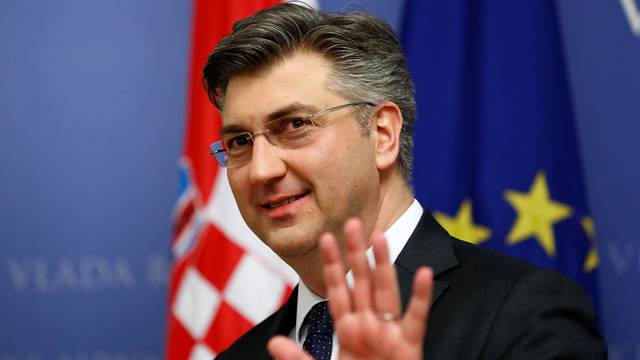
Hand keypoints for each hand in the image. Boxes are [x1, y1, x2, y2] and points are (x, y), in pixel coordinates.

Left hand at [268, 218, 433, 359]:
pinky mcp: (410, 346)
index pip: (337, 289)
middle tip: (352, 222)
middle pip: (361, 282)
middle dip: (356, 254)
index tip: (325, 238)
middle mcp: (368, 324)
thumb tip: (273, 342)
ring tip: (380, 236)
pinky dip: (420, 296)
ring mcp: (389, 333)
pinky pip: (416, 318)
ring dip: (383, 265)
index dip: (331, 264)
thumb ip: (298, 359)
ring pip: (386, 291)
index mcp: (348, 329)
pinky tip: (423, 273)